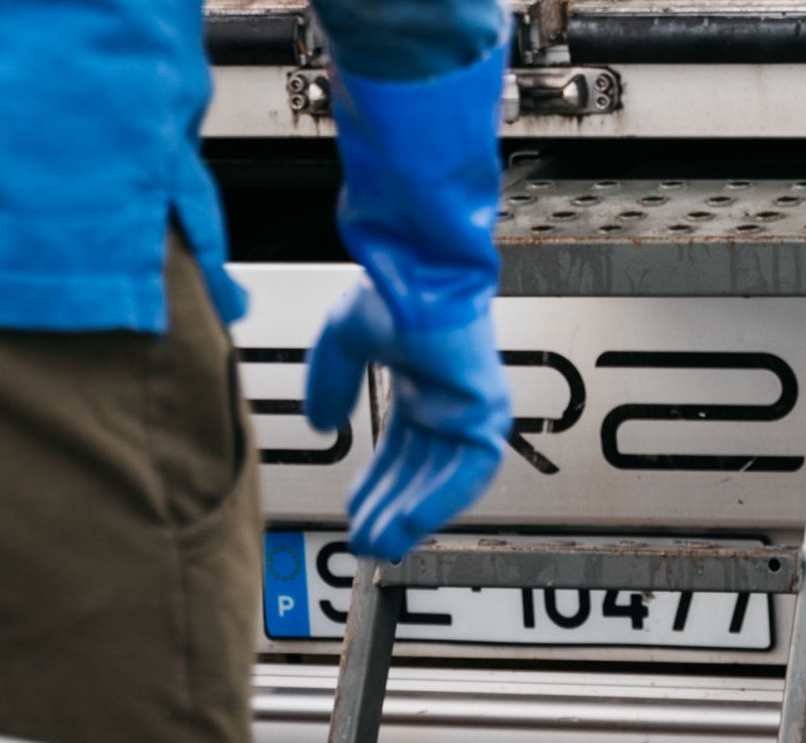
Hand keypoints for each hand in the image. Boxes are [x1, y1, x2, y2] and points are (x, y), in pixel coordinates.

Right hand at [300, 33, 512, 568]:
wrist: (416, 261)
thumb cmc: (390, 285)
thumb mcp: (346, 340)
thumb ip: (332, 381)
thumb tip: (321, 422)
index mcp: (420, 382)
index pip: (401, 449)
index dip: (377, 484)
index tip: (355, 512)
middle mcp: (446, 396)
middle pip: (420, 470)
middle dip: (390, 509)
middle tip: (363, 542)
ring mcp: (468, 403)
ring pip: (443, 478)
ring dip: (410, 514)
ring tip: (379, 543)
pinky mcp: (485, 406)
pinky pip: (468, 468)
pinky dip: (438, 499)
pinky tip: (408, 522)